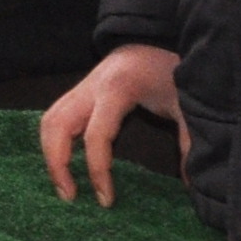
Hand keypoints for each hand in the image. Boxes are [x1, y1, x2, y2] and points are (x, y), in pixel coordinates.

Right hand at [41, 44, 182, 206]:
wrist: (157, 41)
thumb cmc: (170, 70)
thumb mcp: (185, 104)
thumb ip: (189, 142)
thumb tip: (192, 185)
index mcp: (116, 89)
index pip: (95, 136)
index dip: (97, 171)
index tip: (106, 200)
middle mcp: (91, 87)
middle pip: (56, 126)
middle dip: (57, 164)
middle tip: (69, 197)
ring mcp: (81, 88)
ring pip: (49, 121)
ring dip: (49, 155)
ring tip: (63, 186)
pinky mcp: (79, 92)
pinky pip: (54, 117)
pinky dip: (53, 142)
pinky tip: (65, 164)